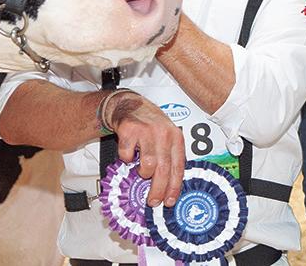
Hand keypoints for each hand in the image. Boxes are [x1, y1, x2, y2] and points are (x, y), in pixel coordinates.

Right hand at [106, 91, 184, 206]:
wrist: (130, 104)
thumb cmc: (150, 124)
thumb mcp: (167, 136)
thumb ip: (169, 157)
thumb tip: (168, 187)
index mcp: (176, 137)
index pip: (178, 167)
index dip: (174, 187)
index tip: (170, 201)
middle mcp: (163, 133)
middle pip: (163, 169)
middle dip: (158, 190)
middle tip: (153, 201)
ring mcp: (147, 131)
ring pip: (148, 164)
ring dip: (143, 172)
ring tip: (142, 170)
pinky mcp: (130, 130)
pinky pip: (127, 155)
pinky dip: (126, 158)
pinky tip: (129, 153)